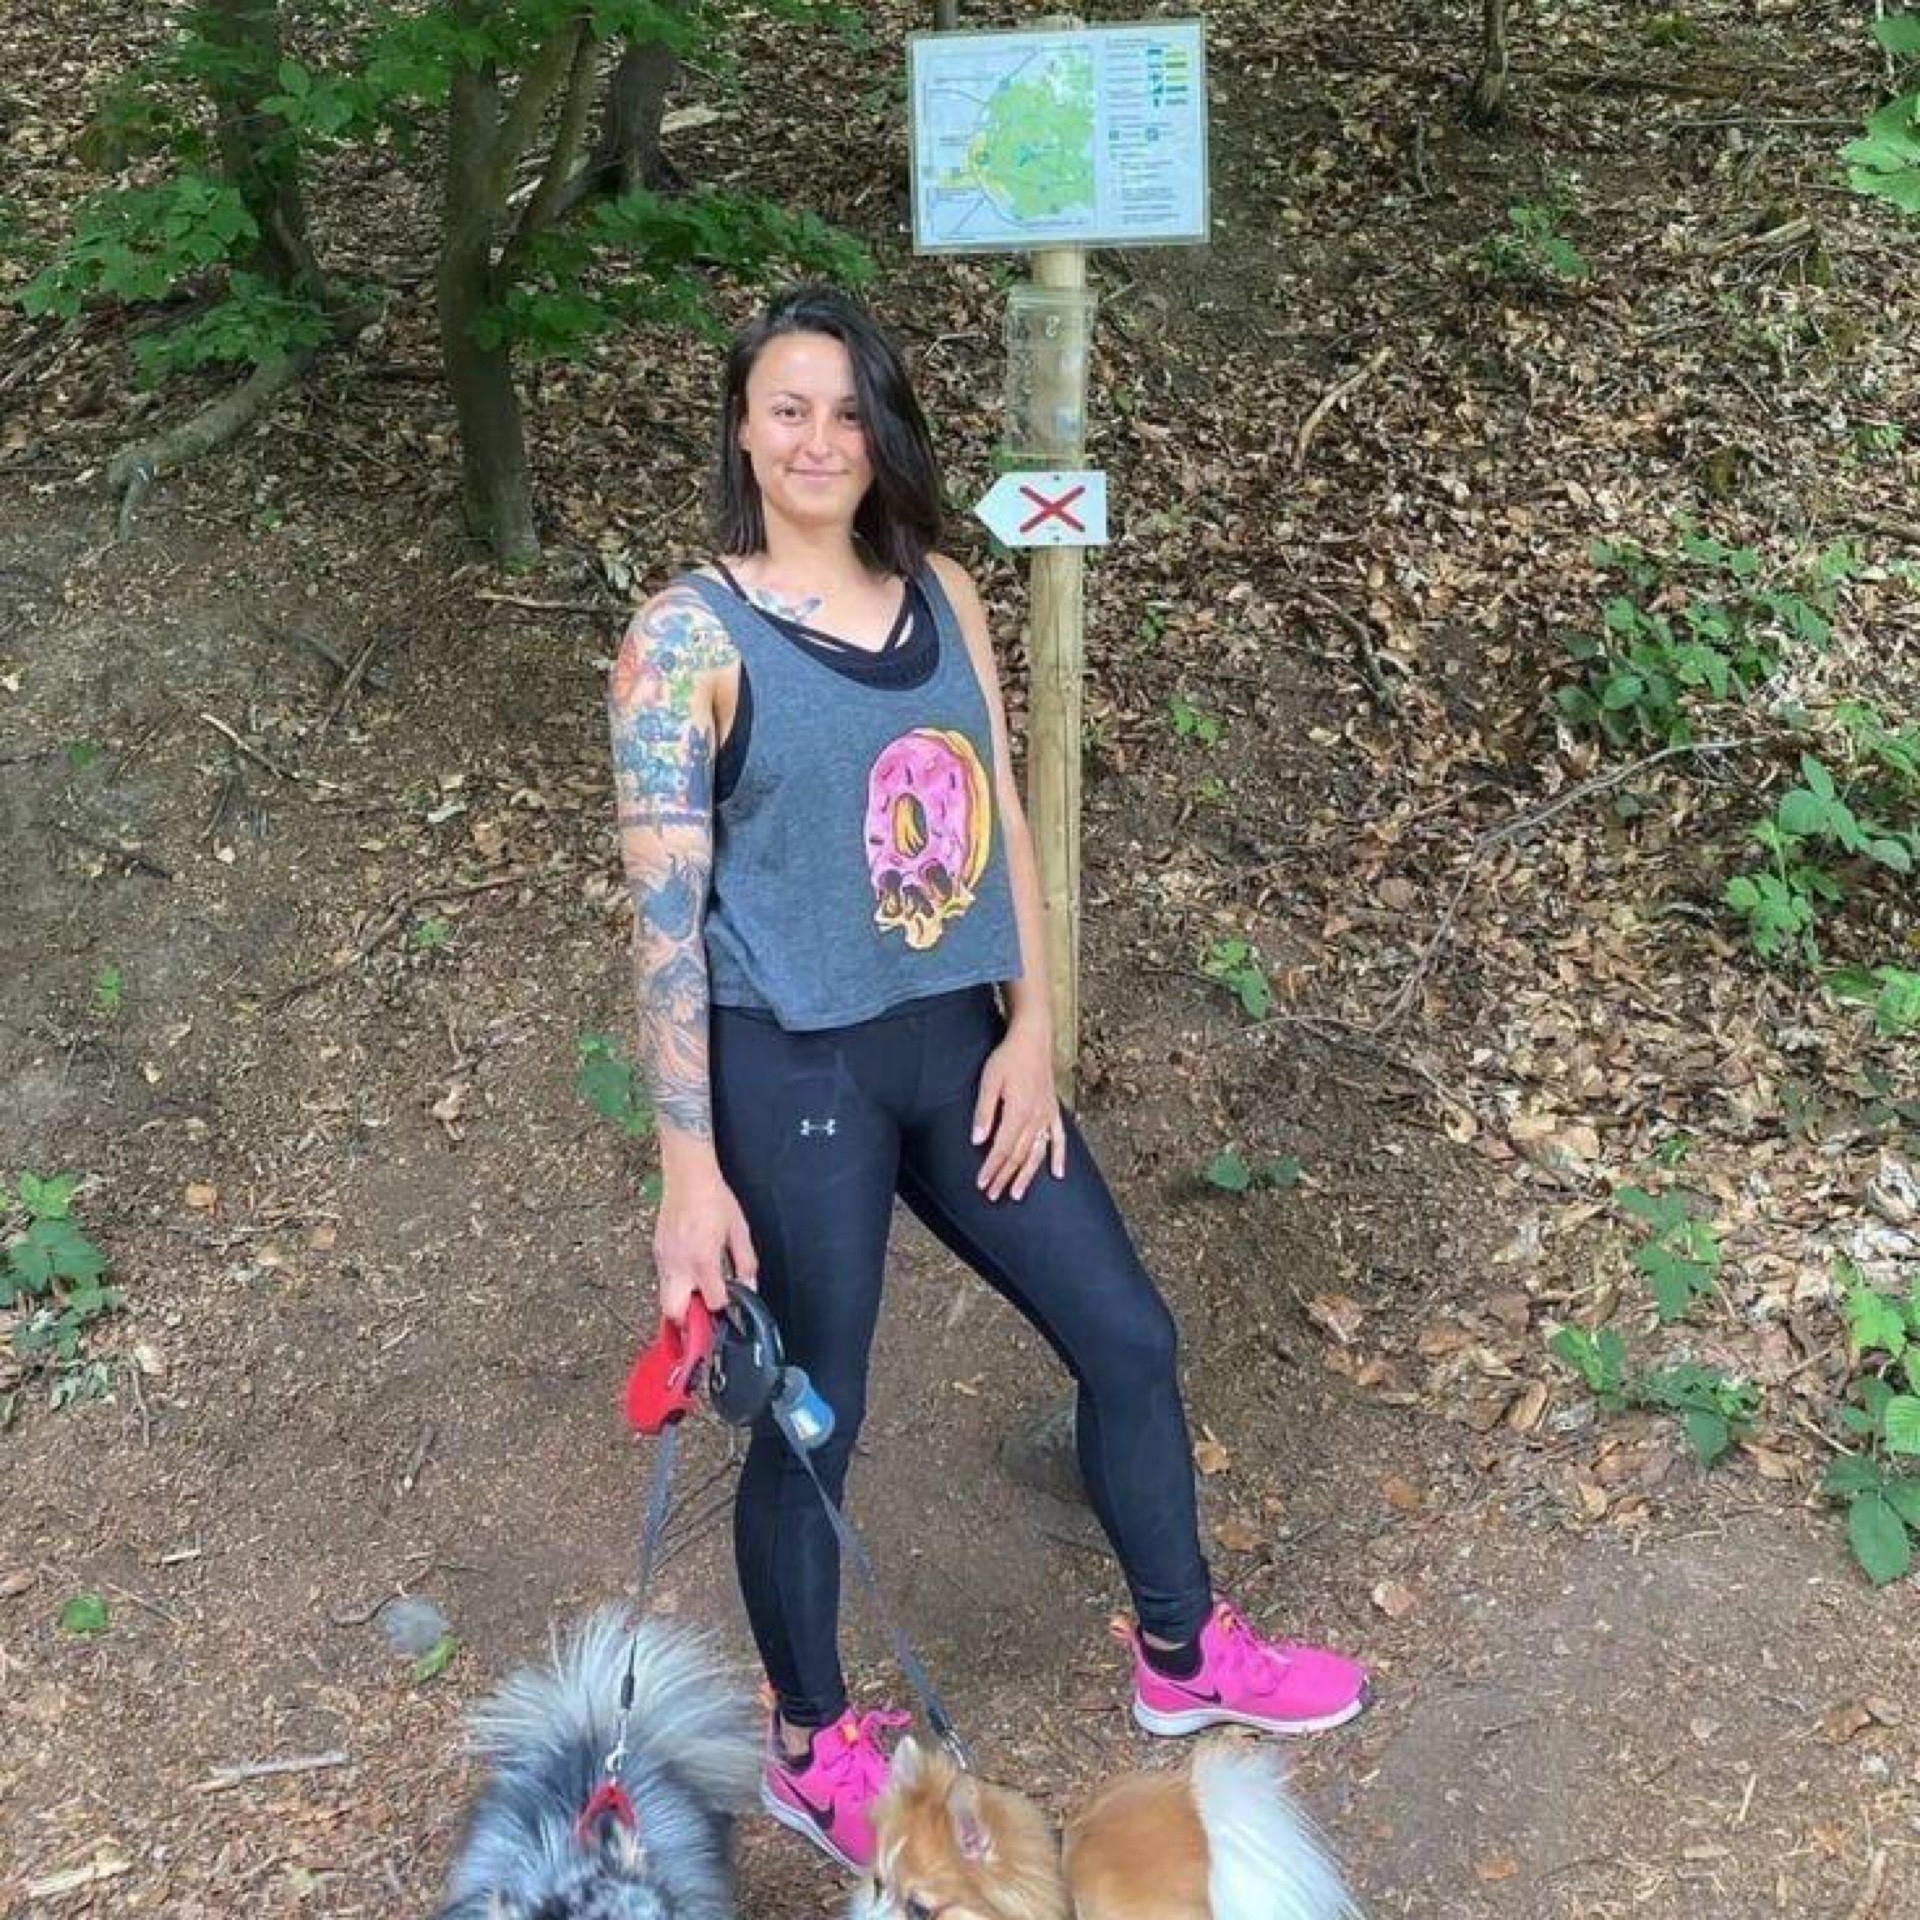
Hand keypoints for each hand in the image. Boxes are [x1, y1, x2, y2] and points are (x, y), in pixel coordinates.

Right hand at [653, 1163, 757, 1324]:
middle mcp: (679, 1264)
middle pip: (674, 1313)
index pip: (711, 1302)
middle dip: (689, 1321)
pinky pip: (663, 1279)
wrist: (688, 1176)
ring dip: (682, 1302)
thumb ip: (746, 1263)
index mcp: (702, 1260)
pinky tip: (690, 1272)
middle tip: (705, 1315)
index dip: (723, 1307)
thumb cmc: (715, 1199)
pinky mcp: (657, 1252)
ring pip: (665, 1298)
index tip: (730, 1304)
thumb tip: (750, 1287)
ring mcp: (664, 1259)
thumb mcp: (739, 1231)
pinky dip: (676, 1284)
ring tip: (700, 1291)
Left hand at [971, 1017, 1066, 1202]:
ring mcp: (1047, 1116)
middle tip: (992, 1194)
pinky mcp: (1053, 1111)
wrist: (1033, 1039)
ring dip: (1027, 1175)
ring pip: (1037, 1153)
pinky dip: (1059, 1157)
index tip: (981, 1183)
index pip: (1002, 1149)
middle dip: (1005, 1177)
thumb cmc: (1008, 1058)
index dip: (991, 1169)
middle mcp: (1036, 1119)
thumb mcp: (989, 1082)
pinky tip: (1057, 1174)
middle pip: (1018, 1155)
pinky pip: (1059, 1139)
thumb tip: (978, 1140)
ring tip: (1017, 1193)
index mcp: (1018, 1112)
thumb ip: (984, 1112)